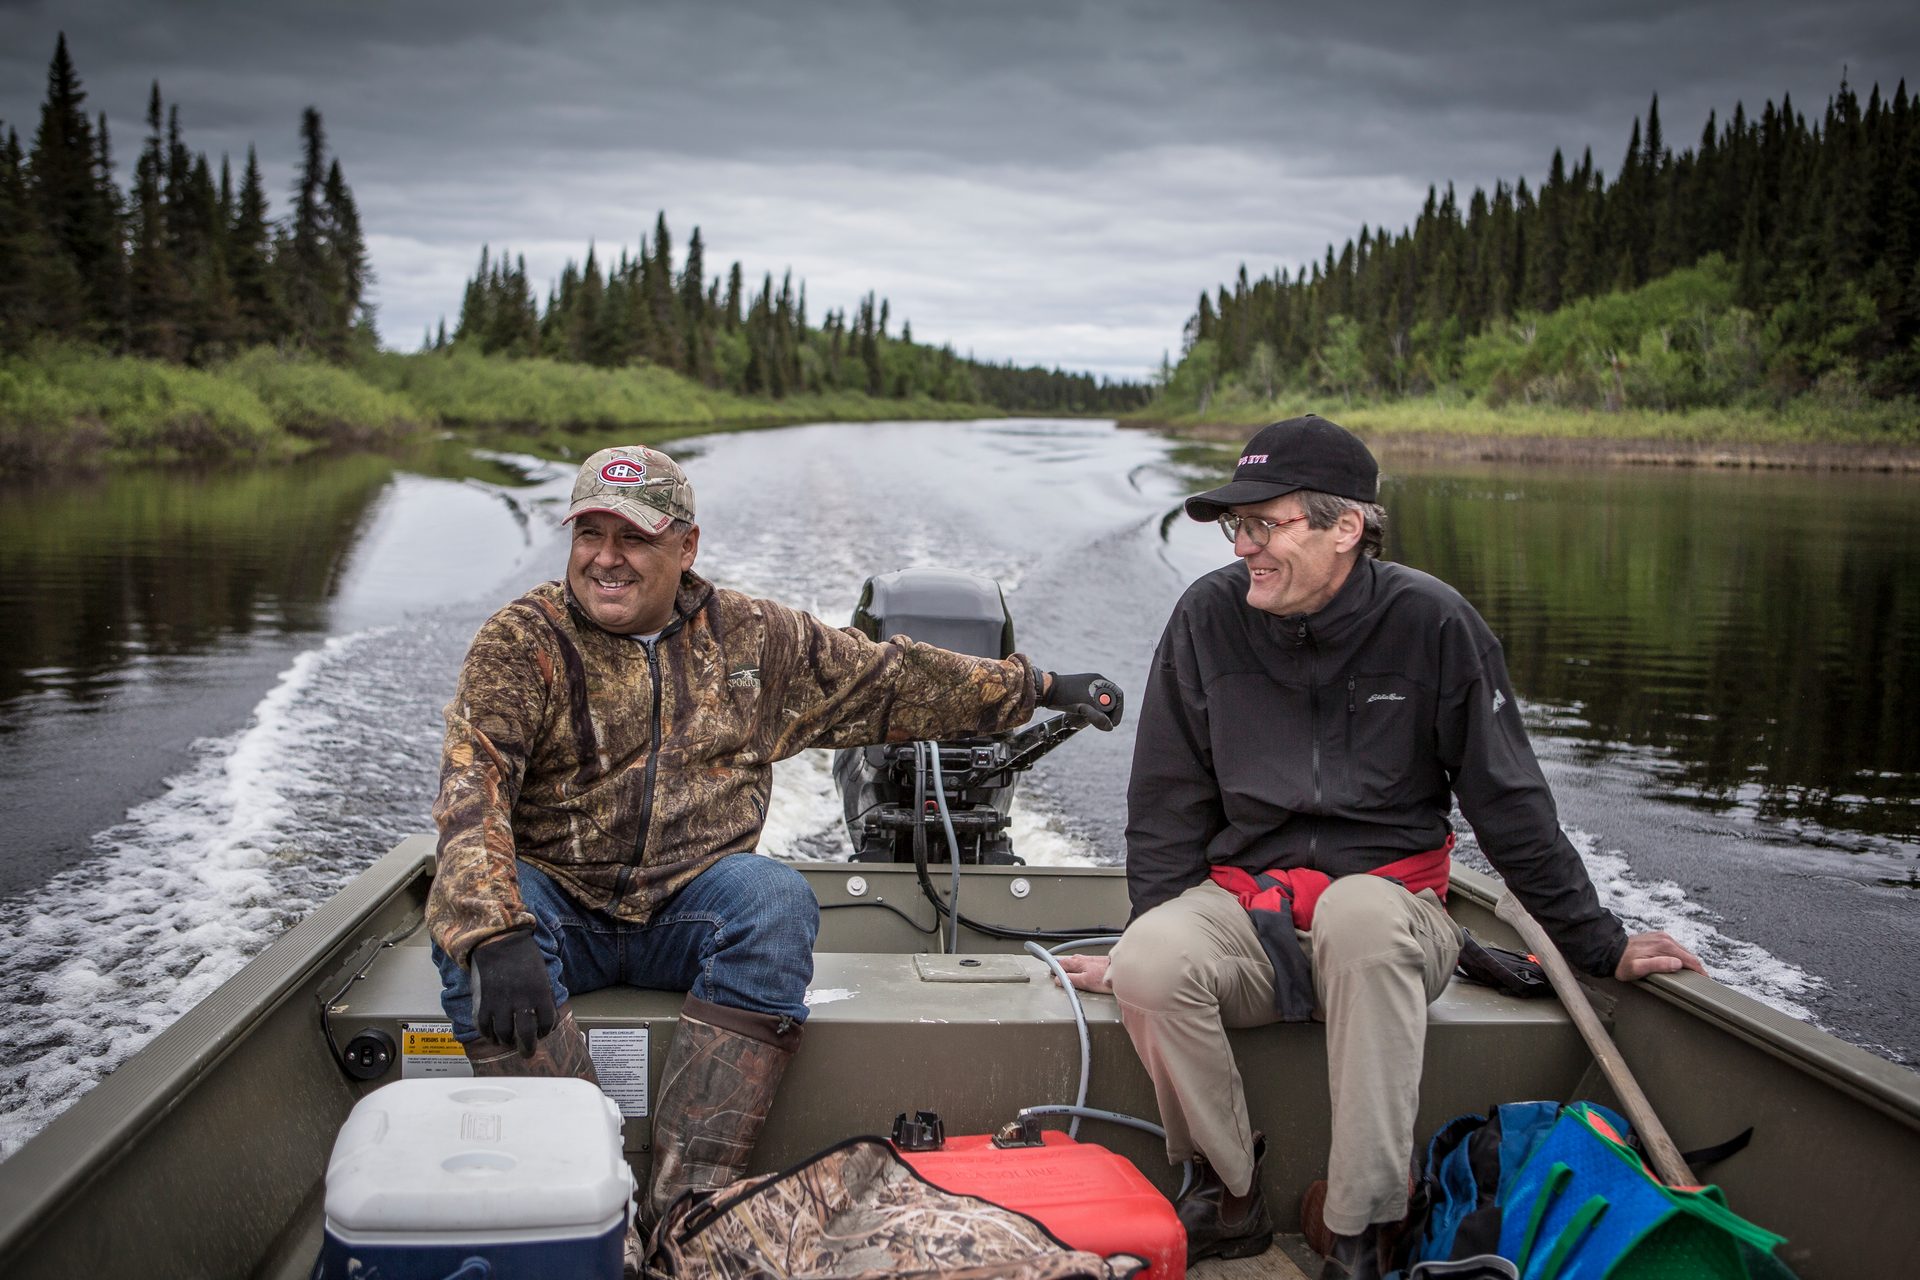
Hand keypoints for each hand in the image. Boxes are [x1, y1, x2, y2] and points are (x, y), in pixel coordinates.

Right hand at [471, 929, 556, 1055]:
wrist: (498, 940)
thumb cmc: (522, 955)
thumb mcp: (541, 974)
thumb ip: (542, 996)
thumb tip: (544, 1017)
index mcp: (539, 993)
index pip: (546, 1024)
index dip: (545, 1032)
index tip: (542, 1033)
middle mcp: (521, 1002)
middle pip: (525, 1035)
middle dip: (527, 1048)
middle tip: (527, 1053)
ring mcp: (500, 1004)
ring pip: (503, 1035)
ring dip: (506, 1041)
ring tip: (507, 1041)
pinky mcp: (482, 1003)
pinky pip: (484, 1027)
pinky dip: (488, 1034)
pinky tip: (492, 1034)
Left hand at [1042, 671, 1124, 730]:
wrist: (1045, 690)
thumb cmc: (1064, 696)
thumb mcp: (1083, 708)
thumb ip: (1098, 717)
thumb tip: (1110, 727)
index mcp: (1099, 681)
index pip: (1117, 695)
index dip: (1119, 710)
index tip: (1114, 723)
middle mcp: (1095, 682)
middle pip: (1109, 700)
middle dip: (1108, 713)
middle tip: (1103, 723)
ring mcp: (1087, 686)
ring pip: (1100, 703)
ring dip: (1099, 713)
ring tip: (1093, 721)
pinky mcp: (1079, 692)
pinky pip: (1091, 703)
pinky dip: (1091, 711)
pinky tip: (1084, 716)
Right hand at [1054, 954, 1113, 993]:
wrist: (1123, 970)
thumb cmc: (1105, 976)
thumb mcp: (1085, 981)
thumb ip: (1071, 979)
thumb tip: (1059, 979)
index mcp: (1077, 962)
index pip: (1061, 963)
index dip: (1055, 968)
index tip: (1051, 972)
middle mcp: (1083, 958)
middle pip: (1068, 961)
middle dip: (1062, 966)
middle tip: (1056, 971)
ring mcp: (1091, 959)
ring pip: (1077, 961)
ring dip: (1071, 965)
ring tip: (1067, 970)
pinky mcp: (1099, 961)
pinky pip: (1085, 963)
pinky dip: (1080, 966)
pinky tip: (1083, 969)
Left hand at [1613, 930, 1705, 981]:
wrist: (1610, 950)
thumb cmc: (1623, 964)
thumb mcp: (1638, 969)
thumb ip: (1658, 965)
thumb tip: (1678, 964)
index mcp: (1665, 946)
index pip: (1690, 959)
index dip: (1700, 971)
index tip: (1706, 980)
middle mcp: (1665, 938)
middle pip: (1689, 955)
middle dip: (1696, 967)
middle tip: (1701, 980)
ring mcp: (1662, 937)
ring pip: (1683, 951)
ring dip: (1689, 962)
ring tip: (1692, 974)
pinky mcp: (1658, 937)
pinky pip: (1675, 948)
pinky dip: (1680, 956)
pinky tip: (1679, 964)